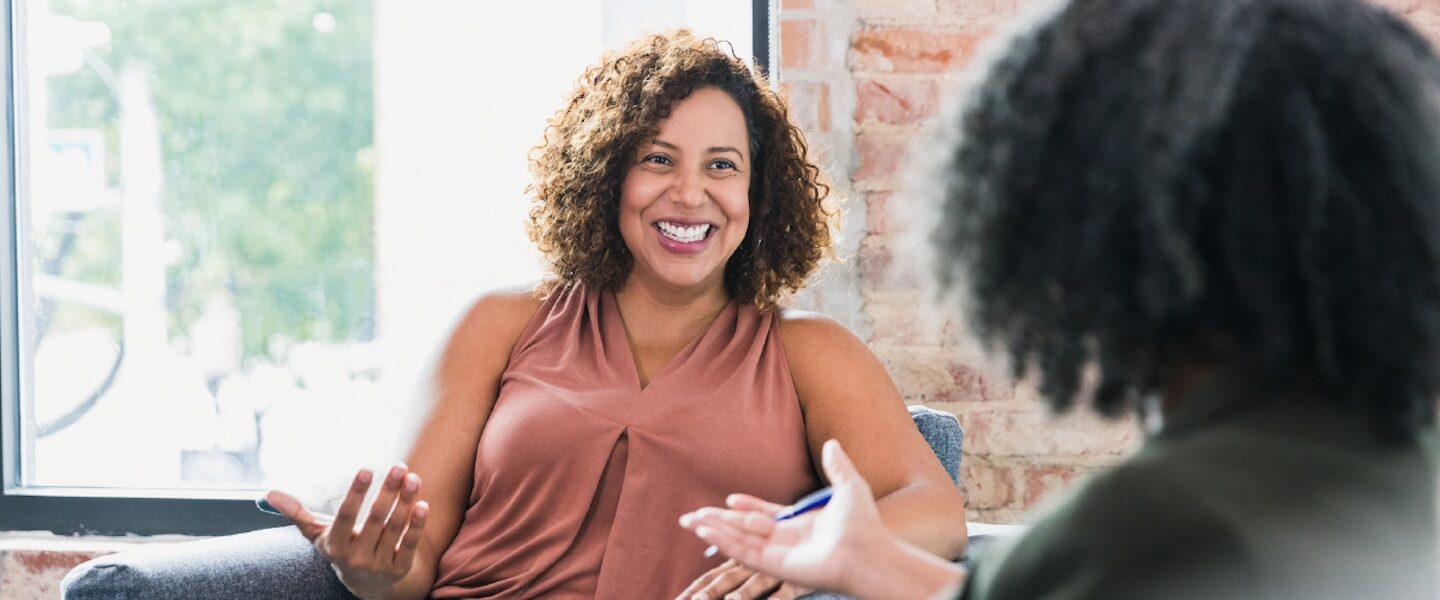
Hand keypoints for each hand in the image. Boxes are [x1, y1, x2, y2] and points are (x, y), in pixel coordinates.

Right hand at [266, 464, 429, 599]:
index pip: (346, 517)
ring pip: (394, 529)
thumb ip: (298, 514)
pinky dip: (416, 525)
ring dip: (405, 502)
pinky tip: (422, 504)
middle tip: (398, 466)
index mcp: (335, 546)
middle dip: (387, 492)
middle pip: (375, 520)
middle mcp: (356, 557)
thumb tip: (269, 494)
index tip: (366, 469)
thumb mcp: (319, 534)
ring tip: (412, 478)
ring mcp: (379, 565)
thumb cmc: (341, 548)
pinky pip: (409, 545)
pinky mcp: (399, 569)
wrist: (365, 585)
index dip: (356, 493)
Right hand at [679, 440, 887, 594]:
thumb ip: (837, 465)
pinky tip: (706, 532)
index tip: (730, 498)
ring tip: (689, 521)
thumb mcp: (850, 485)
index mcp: (801, 524)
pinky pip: (744, 552)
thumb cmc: (865, 524)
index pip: (765, 515)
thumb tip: (832, 442)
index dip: (747, 506)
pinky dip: (724, 542)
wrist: (869, 551)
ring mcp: (779, 553)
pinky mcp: (776, 565)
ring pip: (738, 540)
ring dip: (714, 530)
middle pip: (744, 528)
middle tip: (692, 515)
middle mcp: (787, 540)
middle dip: (718, 521)